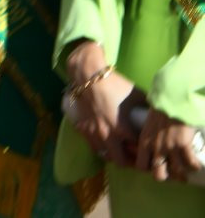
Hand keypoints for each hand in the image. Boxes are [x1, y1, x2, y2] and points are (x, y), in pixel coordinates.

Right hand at [64, 44, 140, 168]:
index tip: (151, 155)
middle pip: (120, 161)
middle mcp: (107, 135)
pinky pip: (92, 146)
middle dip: (130, 162)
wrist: (88, 76)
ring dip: (114, 156)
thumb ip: (146, 108)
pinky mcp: (81, 128)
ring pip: (104, 156)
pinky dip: (101, 148)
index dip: (146, 155)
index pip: (138, 152)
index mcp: (122, 129)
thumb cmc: (115, 85)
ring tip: (122, 153)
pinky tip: (106, 142)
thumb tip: (157, 114)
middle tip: (137, 159)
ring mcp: (92, 132)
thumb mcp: (137, 96)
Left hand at [135, 106, 199, 182]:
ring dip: (184, 173)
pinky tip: (196, 163)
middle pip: (159, 175)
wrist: (171, 99)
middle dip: (167, 175)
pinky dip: (195, 165)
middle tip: (173, 171)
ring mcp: (170, 147)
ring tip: (187, 169)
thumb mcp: (148, 123)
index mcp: (144, 141)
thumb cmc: (160, 107)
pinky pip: (191, 163)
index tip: (156, 166)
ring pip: (177, 172)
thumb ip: (150, 134)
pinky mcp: (184, 145)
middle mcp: (156, 147)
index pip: (141, 166)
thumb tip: (155, 139)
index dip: (150, 169)